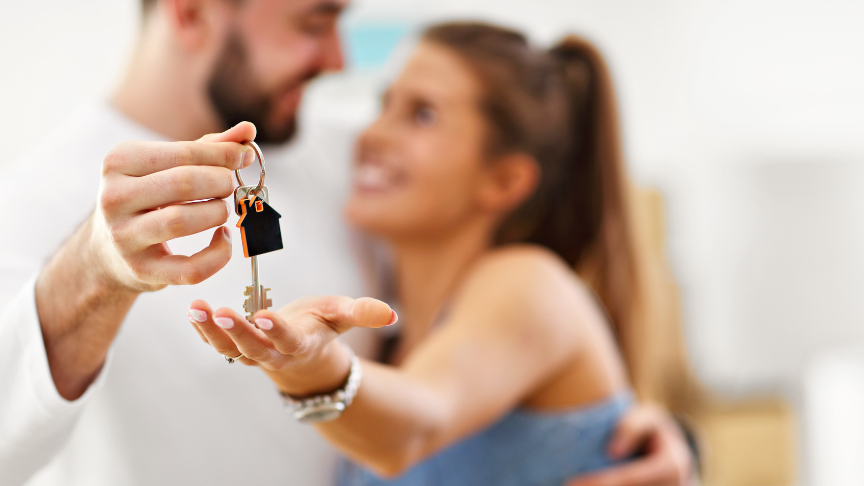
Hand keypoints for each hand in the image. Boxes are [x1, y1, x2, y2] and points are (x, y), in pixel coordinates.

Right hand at [34, 122, 256, 399]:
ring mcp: (124, 237)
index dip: (223, 154)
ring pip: (182, 221)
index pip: (184, 153)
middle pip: (184, 183)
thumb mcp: (168, 166)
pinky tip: (223, 240)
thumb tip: (249, 130)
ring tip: (223, 210)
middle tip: (230, 187)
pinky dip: (218, 255)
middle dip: (220, 182)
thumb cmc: (149, 198)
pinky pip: (191, 268)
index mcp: (119, 162)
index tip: (247, 156)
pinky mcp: (141, 271)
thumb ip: (208, 148)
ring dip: (217, 213)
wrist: (109, 251)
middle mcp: (114, 197)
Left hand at [187, 296, 396, 395]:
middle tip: (220, 313)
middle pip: (254, 348)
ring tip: (195, 309)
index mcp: (302, 344)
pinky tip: (191, 311)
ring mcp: (253, 354)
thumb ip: (364, 313)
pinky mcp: (237, 349)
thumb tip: (392, 313)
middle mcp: (275, 353)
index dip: (278, 330)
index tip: (265, 316)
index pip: (289, 340)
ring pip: (229, 349)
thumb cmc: (323, 326)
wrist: (304, 352)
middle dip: (237, 332)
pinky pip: (218, 343)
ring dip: (211, 331)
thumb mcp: (343, 315)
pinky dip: (203, 329)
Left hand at [567, 404, 695, 485]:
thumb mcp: (648, 417)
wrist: (671, 456)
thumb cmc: (653, 432)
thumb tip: (612, 452)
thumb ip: (632, 426)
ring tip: (565, 484)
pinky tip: (583, 485)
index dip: (601, 482)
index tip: (571, 482)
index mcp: (671, 466)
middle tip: (565, 484)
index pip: (631, 478)